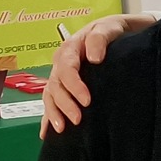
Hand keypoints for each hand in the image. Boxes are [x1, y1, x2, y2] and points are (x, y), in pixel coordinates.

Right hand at [40, 14, 149, 135]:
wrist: (114, 32)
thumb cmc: (112, 30)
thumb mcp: (109, 27)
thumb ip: (99, 39)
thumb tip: (93, 57)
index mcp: (70, 48)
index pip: (67, 69)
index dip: (74, 86)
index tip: (86, 100)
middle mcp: (61, 63)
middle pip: (56, 85)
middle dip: (64, 104)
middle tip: (78, 119)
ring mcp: (60, 75)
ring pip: (50, 95)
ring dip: (53, 113)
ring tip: (61, 129)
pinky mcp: (64, 86)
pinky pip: (51, 102)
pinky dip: (47, 117)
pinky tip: (46, 132)